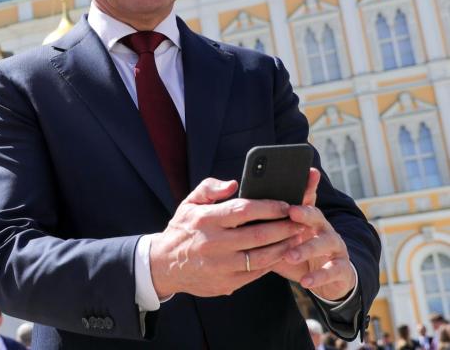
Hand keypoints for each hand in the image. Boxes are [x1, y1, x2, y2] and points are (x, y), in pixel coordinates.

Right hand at [149, 178, 304, 297]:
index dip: (268, 207)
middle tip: (301, 221)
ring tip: (298, 238)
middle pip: (258, 235)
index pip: (243, 210)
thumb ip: (210, 187)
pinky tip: (282, 253)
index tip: (286, 204)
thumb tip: (233, 184)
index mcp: (206, 219)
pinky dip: (272, 263)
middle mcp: (213, 243)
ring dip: (284, 247)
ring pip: (261, 257)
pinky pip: (256, 273)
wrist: (164, 265)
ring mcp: (220, 266)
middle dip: (284, 227)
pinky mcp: (226, 283)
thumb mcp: (190, 202)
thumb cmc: (183, 228)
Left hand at [271, 168, 356, 300]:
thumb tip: (240, 218)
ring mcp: (335, 247)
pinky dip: (319, 276)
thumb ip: (267, 229)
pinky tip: (306, 281)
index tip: (308, 172)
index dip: (307, 185)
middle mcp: (324, 228)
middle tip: (291, 212)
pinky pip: (333, 270)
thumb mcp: (283, 241)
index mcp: (308, 218)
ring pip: (325, 242)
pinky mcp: (343, 268)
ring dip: (307, 248)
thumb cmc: (299, 253)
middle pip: (316, 215)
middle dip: (304, 213)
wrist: (329, 280)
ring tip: (290, 254)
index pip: (306, 198)